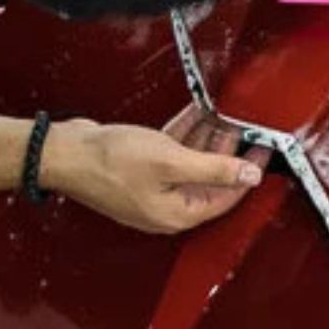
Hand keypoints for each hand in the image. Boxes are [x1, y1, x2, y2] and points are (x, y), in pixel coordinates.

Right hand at [41, 111, 270, 233]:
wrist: (65, 153)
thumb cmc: (110, 161)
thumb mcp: (172, 161)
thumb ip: (214, 169)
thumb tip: (249, 176)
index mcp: (178, 213)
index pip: (227, 197)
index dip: (248, 172)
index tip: (263, 151)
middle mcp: (166, 206)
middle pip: (209, 180)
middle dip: (227, 152)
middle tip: (244, 127)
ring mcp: (151, 190)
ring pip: (190, 164)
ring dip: (206, 140)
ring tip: (223, 117)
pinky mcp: (139, 172)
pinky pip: (170, 155)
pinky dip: (183, 136)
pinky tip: (194, 115)